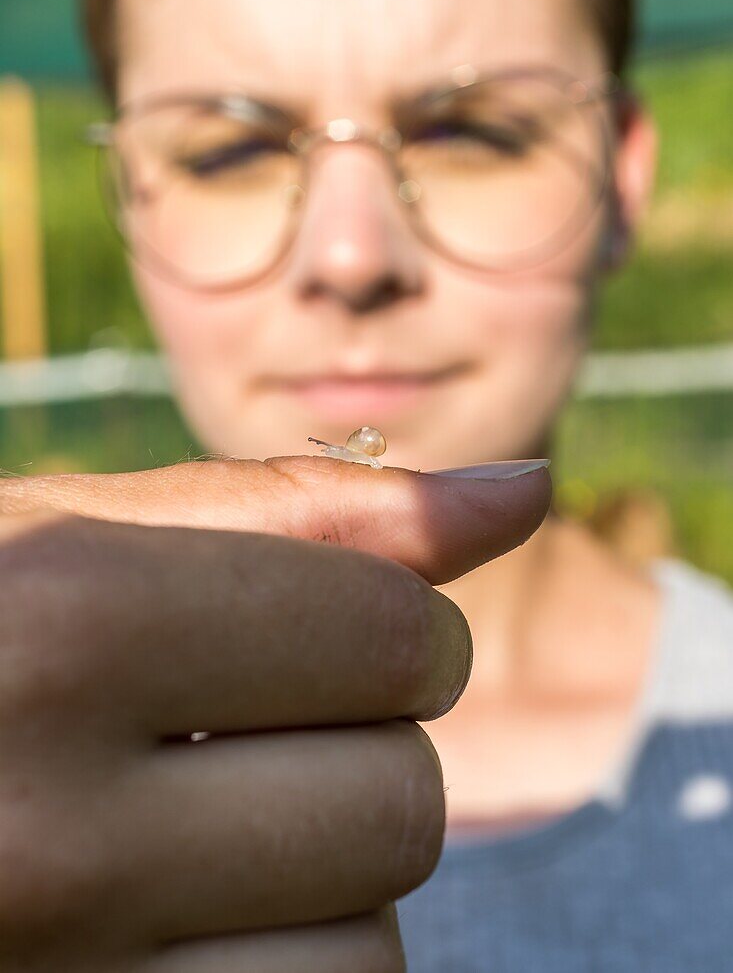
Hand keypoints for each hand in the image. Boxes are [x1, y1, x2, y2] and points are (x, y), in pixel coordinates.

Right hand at [0, 457, 549, 970]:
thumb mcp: (77, 541)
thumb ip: (302, 515)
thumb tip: (520, 491)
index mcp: (60, 633)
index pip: (400, 638)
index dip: (388, 632)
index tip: (318, 640)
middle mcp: (44, 833)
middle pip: (400, 806)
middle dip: (351, 756)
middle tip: (229, 738)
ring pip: (368, 958)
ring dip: (316, 888)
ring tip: (188, 841)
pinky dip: (277, 970)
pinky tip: (178, 920)